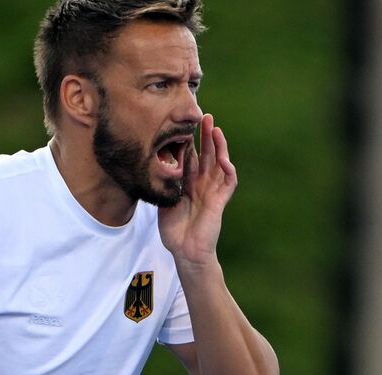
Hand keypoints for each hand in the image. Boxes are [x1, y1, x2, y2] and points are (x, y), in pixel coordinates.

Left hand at [158, 113, 236, 266]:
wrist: (185, 251)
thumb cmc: (174, 231)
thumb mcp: (164, 201)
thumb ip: (164, 184)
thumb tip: (153, 165)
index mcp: (188, 184)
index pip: (191, 157)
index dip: (189, 140)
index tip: (183, 123)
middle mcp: (202, 184)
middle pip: (207, 154)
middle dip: (206, 135)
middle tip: (204, 116)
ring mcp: (212, 191)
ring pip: (219, 163)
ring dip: (219, 145)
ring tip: (215, 128)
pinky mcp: (220, 200)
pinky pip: (228, 181)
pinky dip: (227, 169)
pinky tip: (223, 157)